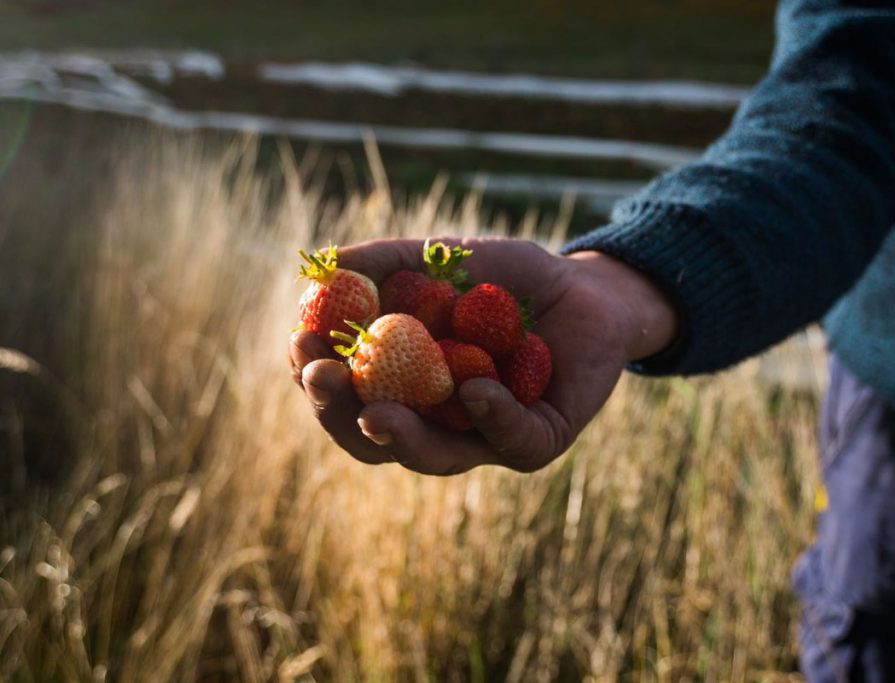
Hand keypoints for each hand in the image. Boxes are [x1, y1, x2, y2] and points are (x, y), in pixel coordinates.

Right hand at [288, 237, 679, 474]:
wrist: (586, 287)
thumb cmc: (507, 279)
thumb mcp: (442, 259)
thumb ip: (387, 262)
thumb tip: (321, 266)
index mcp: (403, 386)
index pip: (346, 396)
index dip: (315, 378)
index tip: (298, 340)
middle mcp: (437, 422)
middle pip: (375, 439)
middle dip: (340, 414)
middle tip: (323, 379)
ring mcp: (485, 437)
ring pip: (435, 456)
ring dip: (402, 438)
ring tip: (377, 413)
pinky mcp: (538, 440)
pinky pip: (510, 439)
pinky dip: (490, 415)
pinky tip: (473, 389)